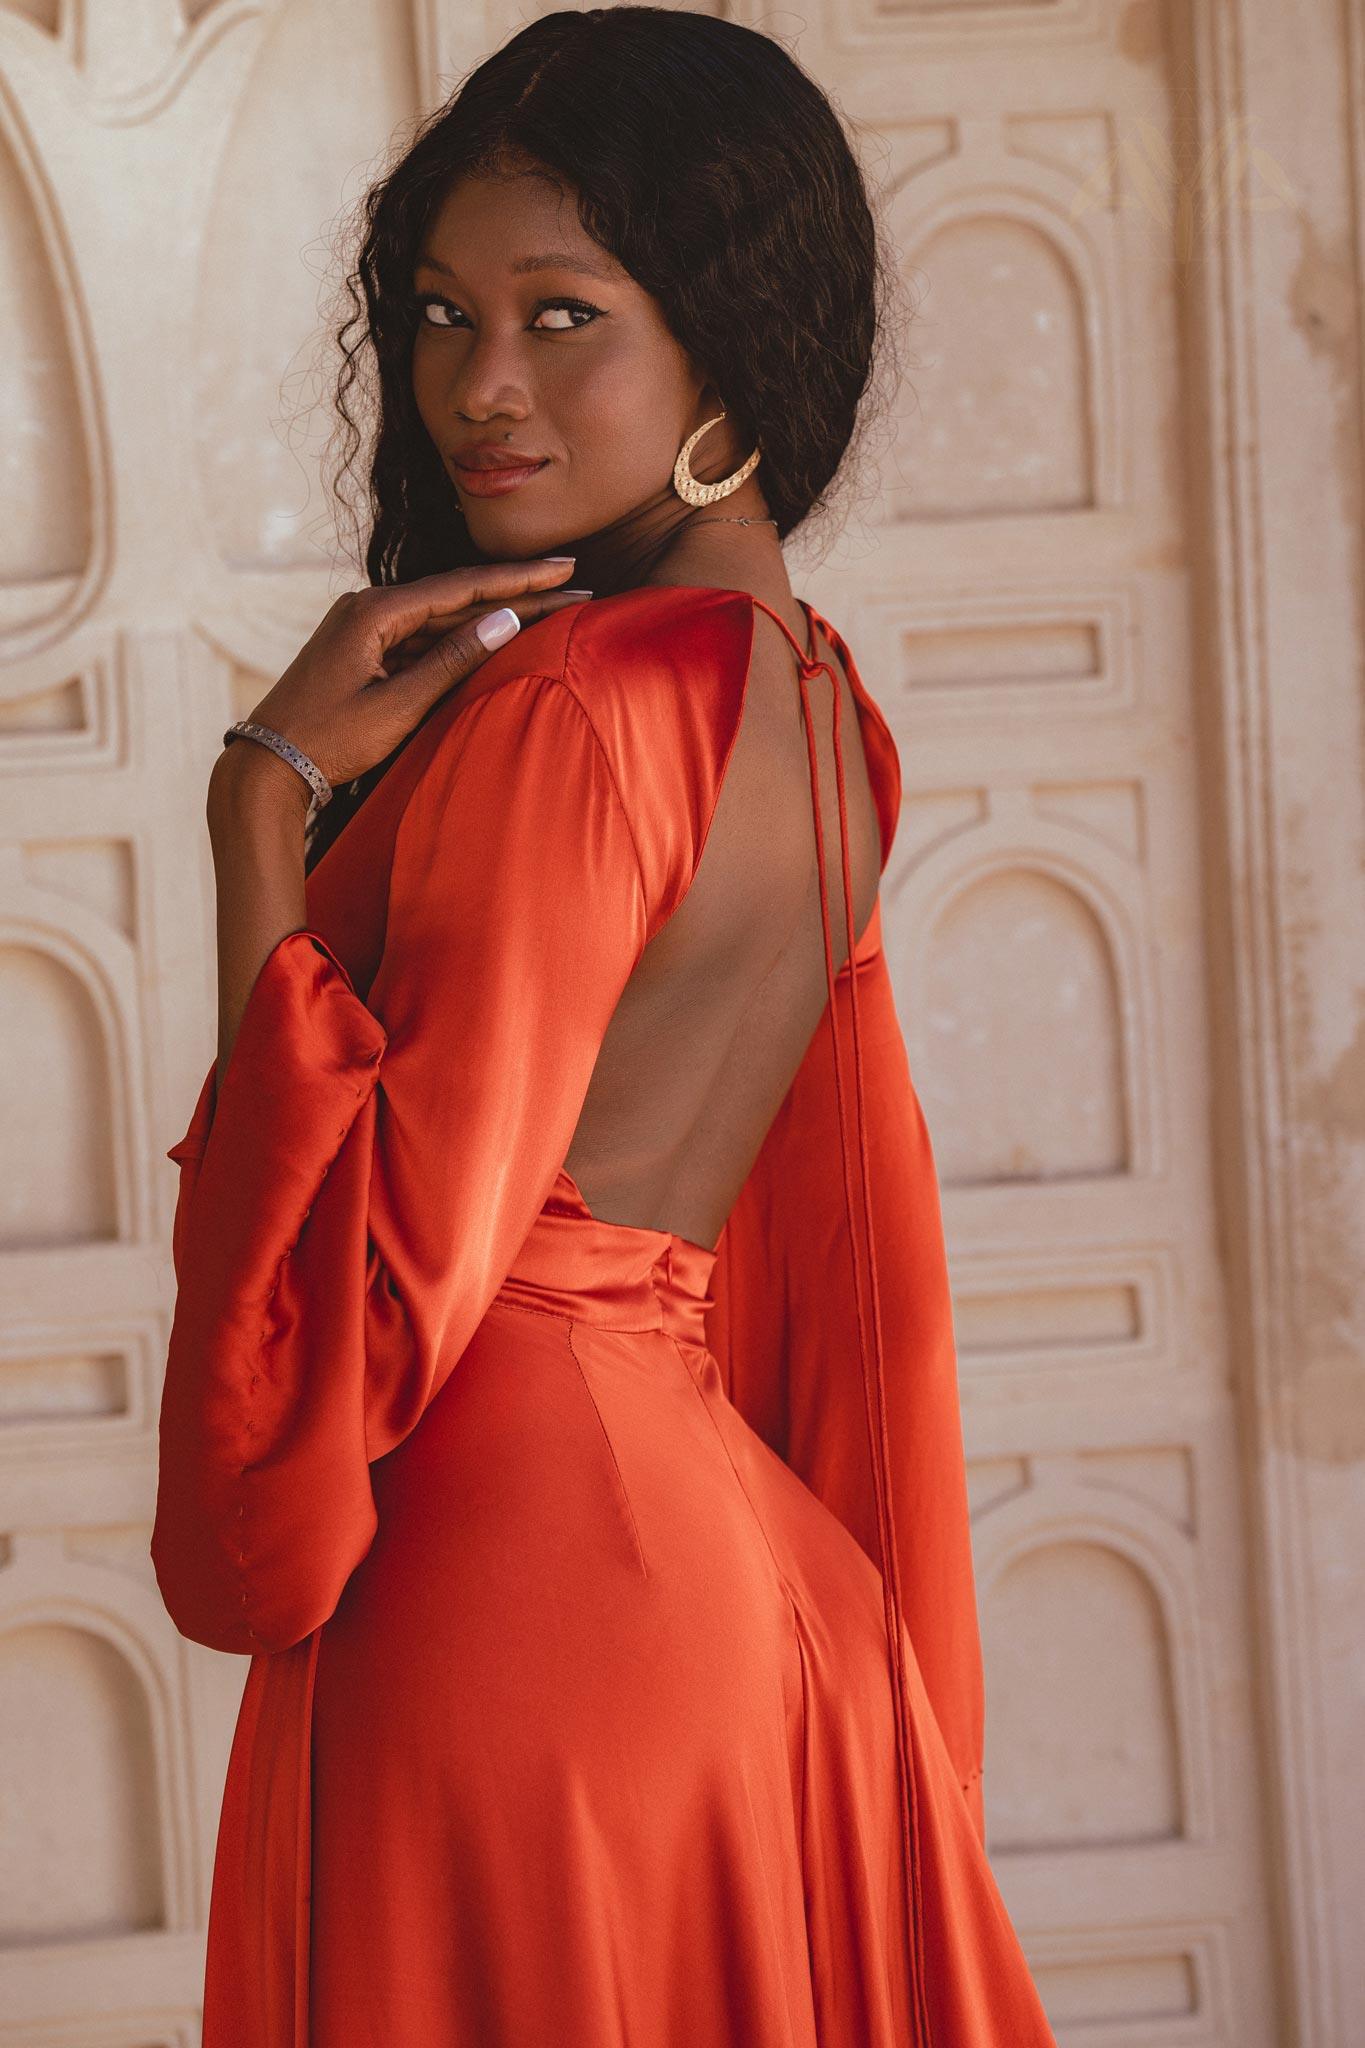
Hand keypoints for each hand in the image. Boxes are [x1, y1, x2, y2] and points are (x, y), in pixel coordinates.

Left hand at [214, 560, 588, 798]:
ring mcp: (364, 627)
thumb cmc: (328, 739)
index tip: (566, 569)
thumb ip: (452, 661)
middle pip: (457, 597)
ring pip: (442, 616)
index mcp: (375, 612)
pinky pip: (422, 637)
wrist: (267, 764)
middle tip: (573, 582)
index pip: (463, 588)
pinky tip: (494, 638)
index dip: (520, 579)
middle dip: (517, 592)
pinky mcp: (363, 650)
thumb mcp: (397, 705)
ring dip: (493, 615)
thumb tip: (506, 621)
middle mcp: (368, 607)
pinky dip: (460, 638)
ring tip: (546, 608)